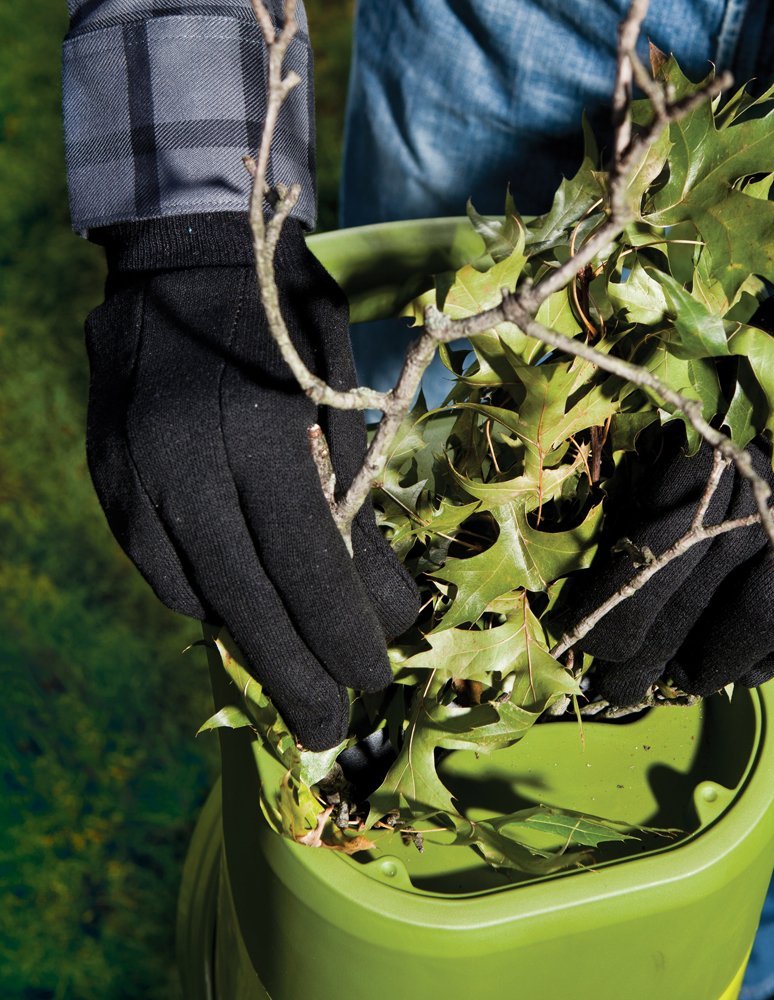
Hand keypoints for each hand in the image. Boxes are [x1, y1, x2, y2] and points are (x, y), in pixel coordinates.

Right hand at [85, 213, 417, 748]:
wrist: (185, 264)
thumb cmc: (289, 330)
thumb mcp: (343, 401)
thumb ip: (358, 506)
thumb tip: (394, 608)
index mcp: (262, 435)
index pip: (308, 565)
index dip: (342, 633)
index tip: (373, 680)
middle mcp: (186, 464)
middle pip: (249, 601)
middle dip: (295, 676)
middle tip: (331, 732)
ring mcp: (135, 477)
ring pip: (198, 595)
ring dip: (252, 648)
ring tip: (297, 686)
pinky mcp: (109, 484)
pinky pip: (162, 570)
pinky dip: (207, 604)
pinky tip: (243, 618)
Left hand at [571, 293, 773, 705]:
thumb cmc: (773, 390)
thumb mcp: (704, 412)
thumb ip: (661, 478)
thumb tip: (614, 553)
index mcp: (711, 462)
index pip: (644, 556)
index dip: (609, 613)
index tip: (585, 647)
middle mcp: (768, 505)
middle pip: (689, 601)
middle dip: (643, 659)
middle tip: (615, 690)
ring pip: (757, 627)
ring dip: (711, 667)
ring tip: (681, 685)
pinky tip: (754, 669)